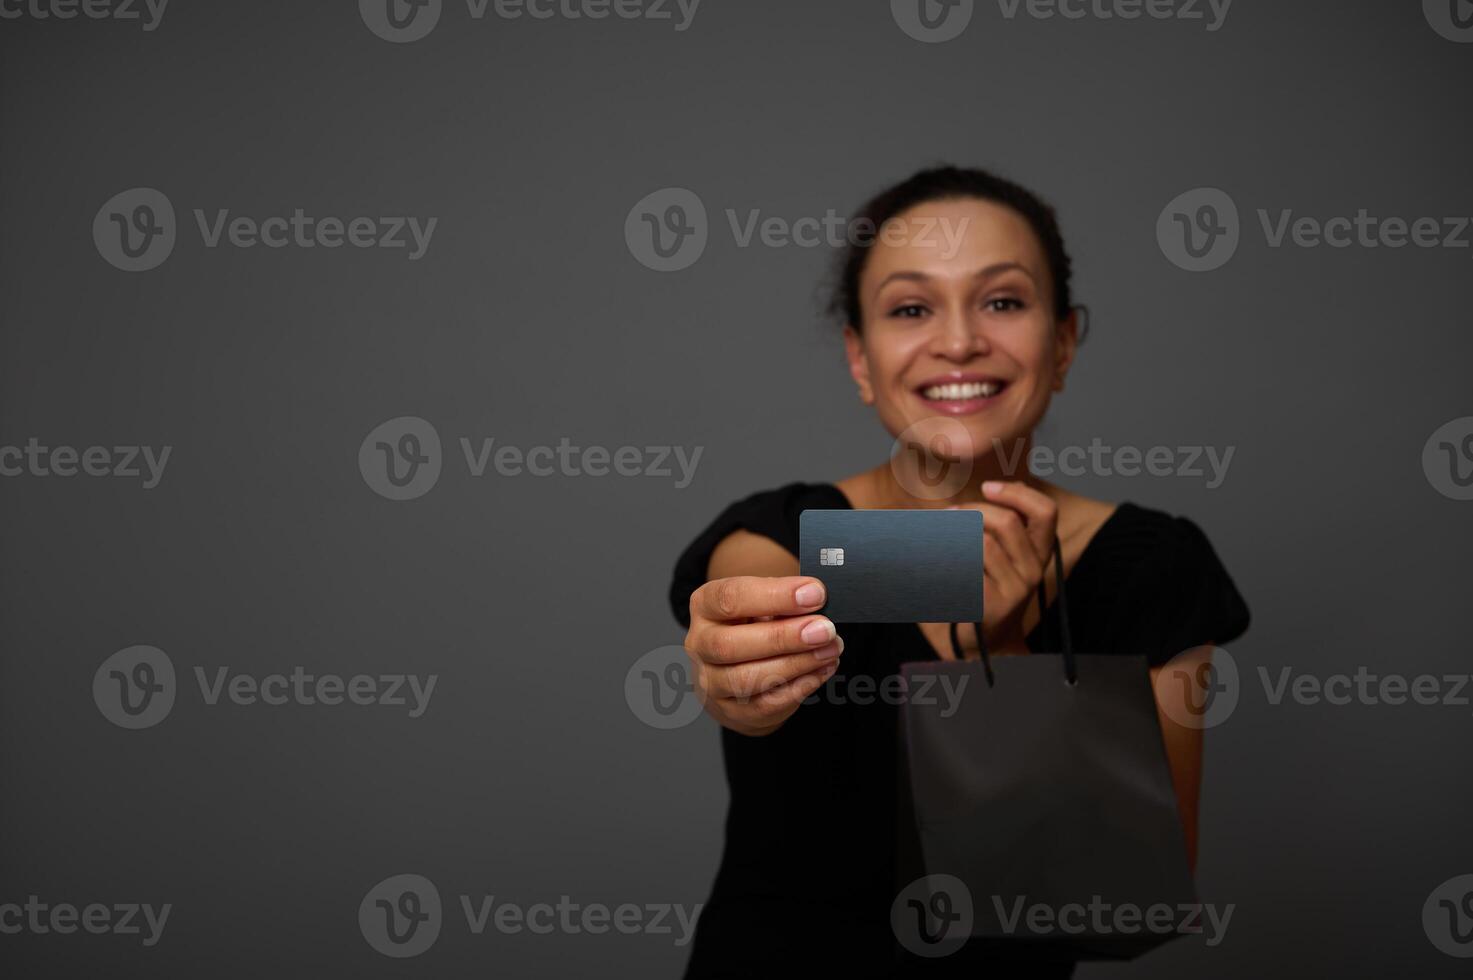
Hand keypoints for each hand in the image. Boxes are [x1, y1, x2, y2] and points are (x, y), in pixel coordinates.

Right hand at [684, 576, 843, 736]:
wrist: (734, 668)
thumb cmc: (751, 626)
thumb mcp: (761, 603)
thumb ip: (783, 601)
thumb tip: (817, 600)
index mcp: (705, 606)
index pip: (730, 597)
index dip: (775, 595)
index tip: (815, 594)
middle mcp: (699, 644)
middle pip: (731, 644)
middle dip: (784, 637)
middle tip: (824, 629)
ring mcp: (711, 682)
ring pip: (746, 679)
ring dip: (795, 664)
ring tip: (829, 650)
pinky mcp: (731, 711)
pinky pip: (764, 705)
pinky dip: (798, 688)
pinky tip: (821, 671)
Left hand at [948, 481, 1058, 652]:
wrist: (986, 642)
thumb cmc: (988, 588)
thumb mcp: (1004, 556)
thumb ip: (1003, 524)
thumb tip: (990, 489)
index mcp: (1040, 552)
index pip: (1046, 512)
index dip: (1018, 493)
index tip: (988, 487)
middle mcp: (1033, 570)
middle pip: (1006, 522)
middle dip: (973, 510)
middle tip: (950, 514)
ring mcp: (1014, 590)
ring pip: (982, 543)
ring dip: (954, 533)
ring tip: (938, 535)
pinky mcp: (991, 605)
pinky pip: (965, 568)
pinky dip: (945, 557)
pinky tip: (934, 559)